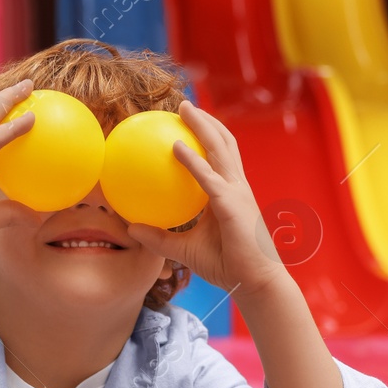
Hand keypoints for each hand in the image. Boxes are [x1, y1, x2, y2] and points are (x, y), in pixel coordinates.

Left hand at [124, 101, 286, 297]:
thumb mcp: (185, 250)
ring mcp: (237, 193)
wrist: (256, 283)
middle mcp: (236, 187)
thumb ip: (159, 238)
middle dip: (205, 120)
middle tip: (183, 104)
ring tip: (183, 108)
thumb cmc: (227, 266)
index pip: (218, 157)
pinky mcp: (232, 205)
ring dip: (202, 125)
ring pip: (220, 149)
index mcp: (229, 194)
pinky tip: (176, 147)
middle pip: (223, 142)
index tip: (185, 123)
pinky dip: (193, 160)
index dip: (205, 137)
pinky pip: (209, 178)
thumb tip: (131, 228)